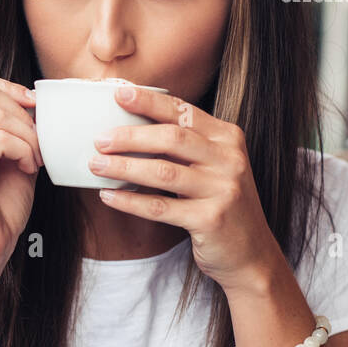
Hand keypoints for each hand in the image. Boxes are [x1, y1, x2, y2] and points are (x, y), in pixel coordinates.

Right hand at [0, 72, 41, 276]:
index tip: (34, 109)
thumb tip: (32, 101)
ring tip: (34, 161)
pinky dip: (23, 151)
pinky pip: (1, 138)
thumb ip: (15, 130)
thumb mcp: (12, 159)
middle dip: (22, 113)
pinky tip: (28, 169)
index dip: (10, 89)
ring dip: (28, 137)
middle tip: (37, 144)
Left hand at [89, 85, 280, 293]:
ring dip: (124, 167)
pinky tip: (108, 195)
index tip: (119, 93)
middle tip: (99, 139)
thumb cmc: (220, 203)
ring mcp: (223, 190)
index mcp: (227, 138)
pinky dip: (130, 201)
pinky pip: (160, 206)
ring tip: (96, 165)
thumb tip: (130, 128)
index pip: (183, 112)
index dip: (150, 101)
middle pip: (171, 138)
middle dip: (130, 135)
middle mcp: (229, 160)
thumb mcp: (212, 167)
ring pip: (163, 171)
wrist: (251, 253)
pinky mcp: (210, 219)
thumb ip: (184, 146)